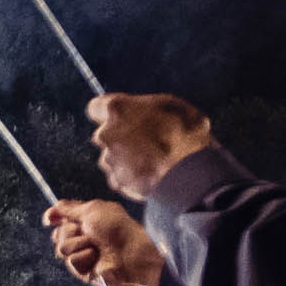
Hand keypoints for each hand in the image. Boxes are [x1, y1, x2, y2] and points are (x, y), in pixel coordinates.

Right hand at [43, 198, 163, 285]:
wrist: (129, 250)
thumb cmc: (116, 227)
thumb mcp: (92, 210)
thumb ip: (70, 208)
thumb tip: (52, 209)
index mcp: (85, 220)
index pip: (61, 219)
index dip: (53, 218)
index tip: (49, 219)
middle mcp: (82, 237)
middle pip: (57, 234)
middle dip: (69, 231)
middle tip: (86, 230)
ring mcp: (81, 254)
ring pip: (61, 248)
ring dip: (78, 243)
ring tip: (94, 245)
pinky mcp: (82, 270)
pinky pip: (70, 261)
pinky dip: (83, 256)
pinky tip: (96, 257)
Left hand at [88, 93, 212, 201]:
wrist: (190, 170)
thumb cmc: (185, 132)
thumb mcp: (168, 104)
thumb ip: (143, 107)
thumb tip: (138, 110)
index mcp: (118, 109)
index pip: (95, 107)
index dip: (106, 113)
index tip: (117, 117)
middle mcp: (107, 134)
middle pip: (103, 134)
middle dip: (117, 137)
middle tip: (142, 140)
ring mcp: (109, 160)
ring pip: (110, 157)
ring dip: (124, 158)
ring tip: (150, 159)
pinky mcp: (116, 181)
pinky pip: (118, 176)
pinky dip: (129, 176)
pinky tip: (148, 173)